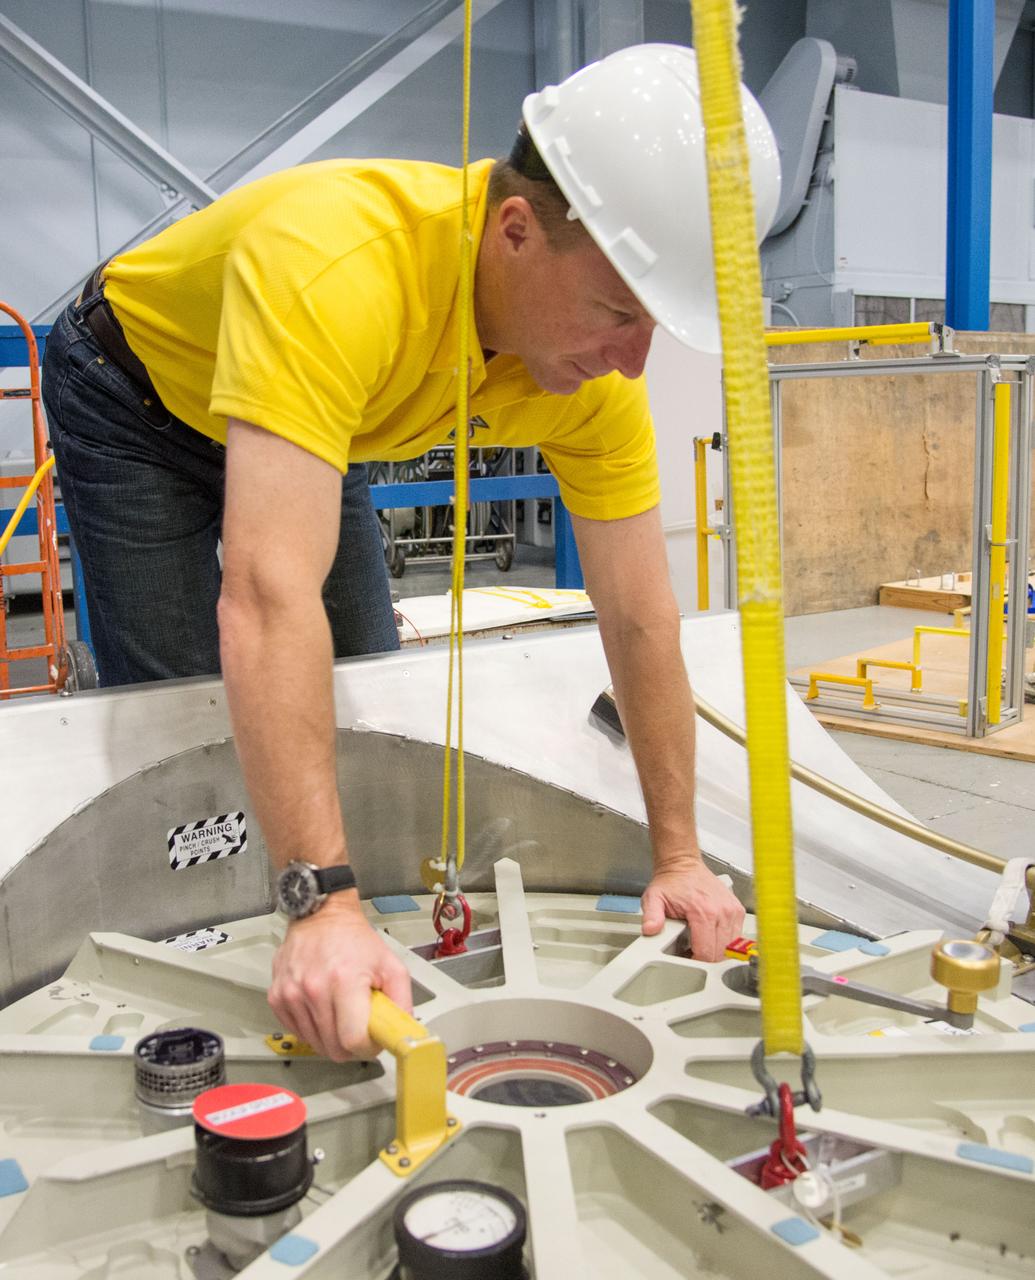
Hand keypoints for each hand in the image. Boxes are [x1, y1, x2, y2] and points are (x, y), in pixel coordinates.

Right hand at [268, 900, 411, 1059]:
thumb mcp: (391, 965)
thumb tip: (402, 1034)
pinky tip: (323, 1009)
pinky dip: (312, 1028)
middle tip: (359, 1028)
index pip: (353, 1040)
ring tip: (341, 1013)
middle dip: (351, 1046)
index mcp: (344, 980)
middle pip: (333, 1048)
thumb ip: (402, 1002)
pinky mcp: (277, 997)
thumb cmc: (355, 940)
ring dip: (331, 1037)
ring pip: (315, 1043)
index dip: (367, 1048)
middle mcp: (314, 988)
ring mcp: (291, 994)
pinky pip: (297, 1032)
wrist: (321, 916)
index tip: (372, 1040)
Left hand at [641, 857, 744, 961]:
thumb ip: (652, 916)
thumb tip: (650, 929)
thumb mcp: (654, 898)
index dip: (695, 960)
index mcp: (704, 911)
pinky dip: (725, 941)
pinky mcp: (737, 910)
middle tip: (692, 952)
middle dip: (706, 958)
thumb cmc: (671, 882)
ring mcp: (732, 910)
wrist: (683, 864)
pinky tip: (712, 936)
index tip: (687, 957)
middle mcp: (722, 911)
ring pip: (730, 947)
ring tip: (702, 944)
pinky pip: (736, 936)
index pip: (707, 952)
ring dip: (717, 950)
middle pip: (720, 953)